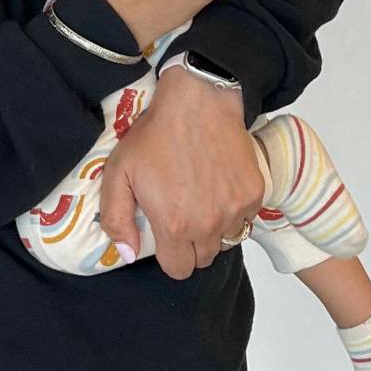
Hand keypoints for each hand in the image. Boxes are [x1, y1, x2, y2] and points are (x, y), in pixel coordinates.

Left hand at [99, 66, 264, 279]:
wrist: (198, 101)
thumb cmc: (155, 134)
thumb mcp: (119, 172)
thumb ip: (116, 218)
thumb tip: (127, 253)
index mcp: (175, 225)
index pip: (178, 269)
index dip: (169, 257)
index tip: (165, 236)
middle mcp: (209, 225)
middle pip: (203, 259)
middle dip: (191, 245)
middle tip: (182, 215)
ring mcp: (236, 210)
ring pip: (227, 239)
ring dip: (214, 229)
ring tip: (201, 200)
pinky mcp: (254, 193)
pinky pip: (245, 217)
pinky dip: (234, 209)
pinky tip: (218, 185)